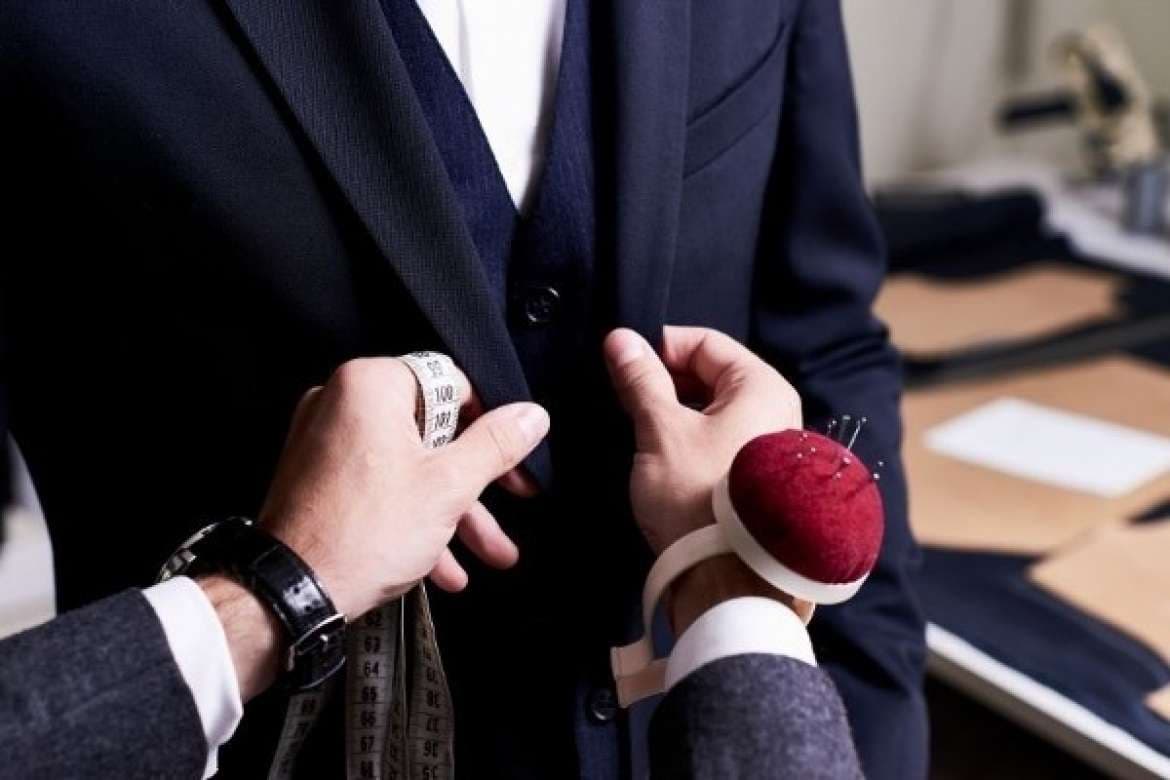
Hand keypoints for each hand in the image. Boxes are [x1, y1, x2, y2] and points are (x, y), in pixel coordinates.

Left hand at [259, 357, 548, 617]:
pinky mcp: (318, 478)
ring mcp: (325, 441)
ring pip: (409, 466)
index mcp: (372, 385)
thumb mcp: (449, 486)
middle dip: (476, 483)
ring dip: (453, 511)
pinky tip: (445, 568)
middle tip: (514, 502)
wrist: (290, 592)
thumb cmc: (367, 532)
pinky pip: (378, 486)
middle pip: (432, 431)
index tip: (514, 460)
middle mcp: (342, 401)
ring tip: (491, 554)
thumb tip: (533, 415)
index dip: (492, 424)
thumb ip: (495, 445)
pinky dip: (412, 517)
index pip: (452, 384)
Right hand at [603, 326, 805, 631]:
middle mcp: (774, 410)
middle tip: (621, 400)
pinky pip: (715, 442)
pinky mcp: (752, 479)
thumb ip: (640, 380)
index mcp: (761, 386)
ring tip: (634, 432)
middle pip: (708, 375)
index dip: (658, 347)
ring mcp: (766, 447)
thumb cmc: (699, 498)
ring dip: (670, 415)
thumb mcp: (661, 430)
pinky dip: (684, 443)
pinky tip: (657, 460)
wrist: (728, 580)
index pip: (704, 343)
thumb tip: (620, 338)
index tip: (620, 364)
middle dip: (661, 384)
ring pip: (709, 411)